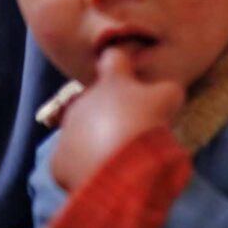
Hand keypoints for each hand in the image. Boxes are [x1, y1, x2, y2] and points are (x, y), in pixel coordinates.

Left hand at [50, 48, 184, 190]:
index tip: (128, 72)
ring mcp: (68, 131)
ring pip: (84, 130)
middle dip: (113, 110)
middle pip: (98, 100)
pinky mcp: (59, 160)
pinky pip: (74, 158)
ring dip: (99, 136)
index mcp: (110, 82)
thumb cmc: (147, 124)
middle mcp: (83, 101)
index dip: (122, 63)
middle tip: (134, 125)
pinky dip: (87, 162)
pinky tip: (106, 168)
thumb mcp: (169, 97)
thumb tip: (159, 93)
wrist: (124, 168)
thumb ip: (163, 89)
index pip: (113, 58)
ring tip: (121, 151)